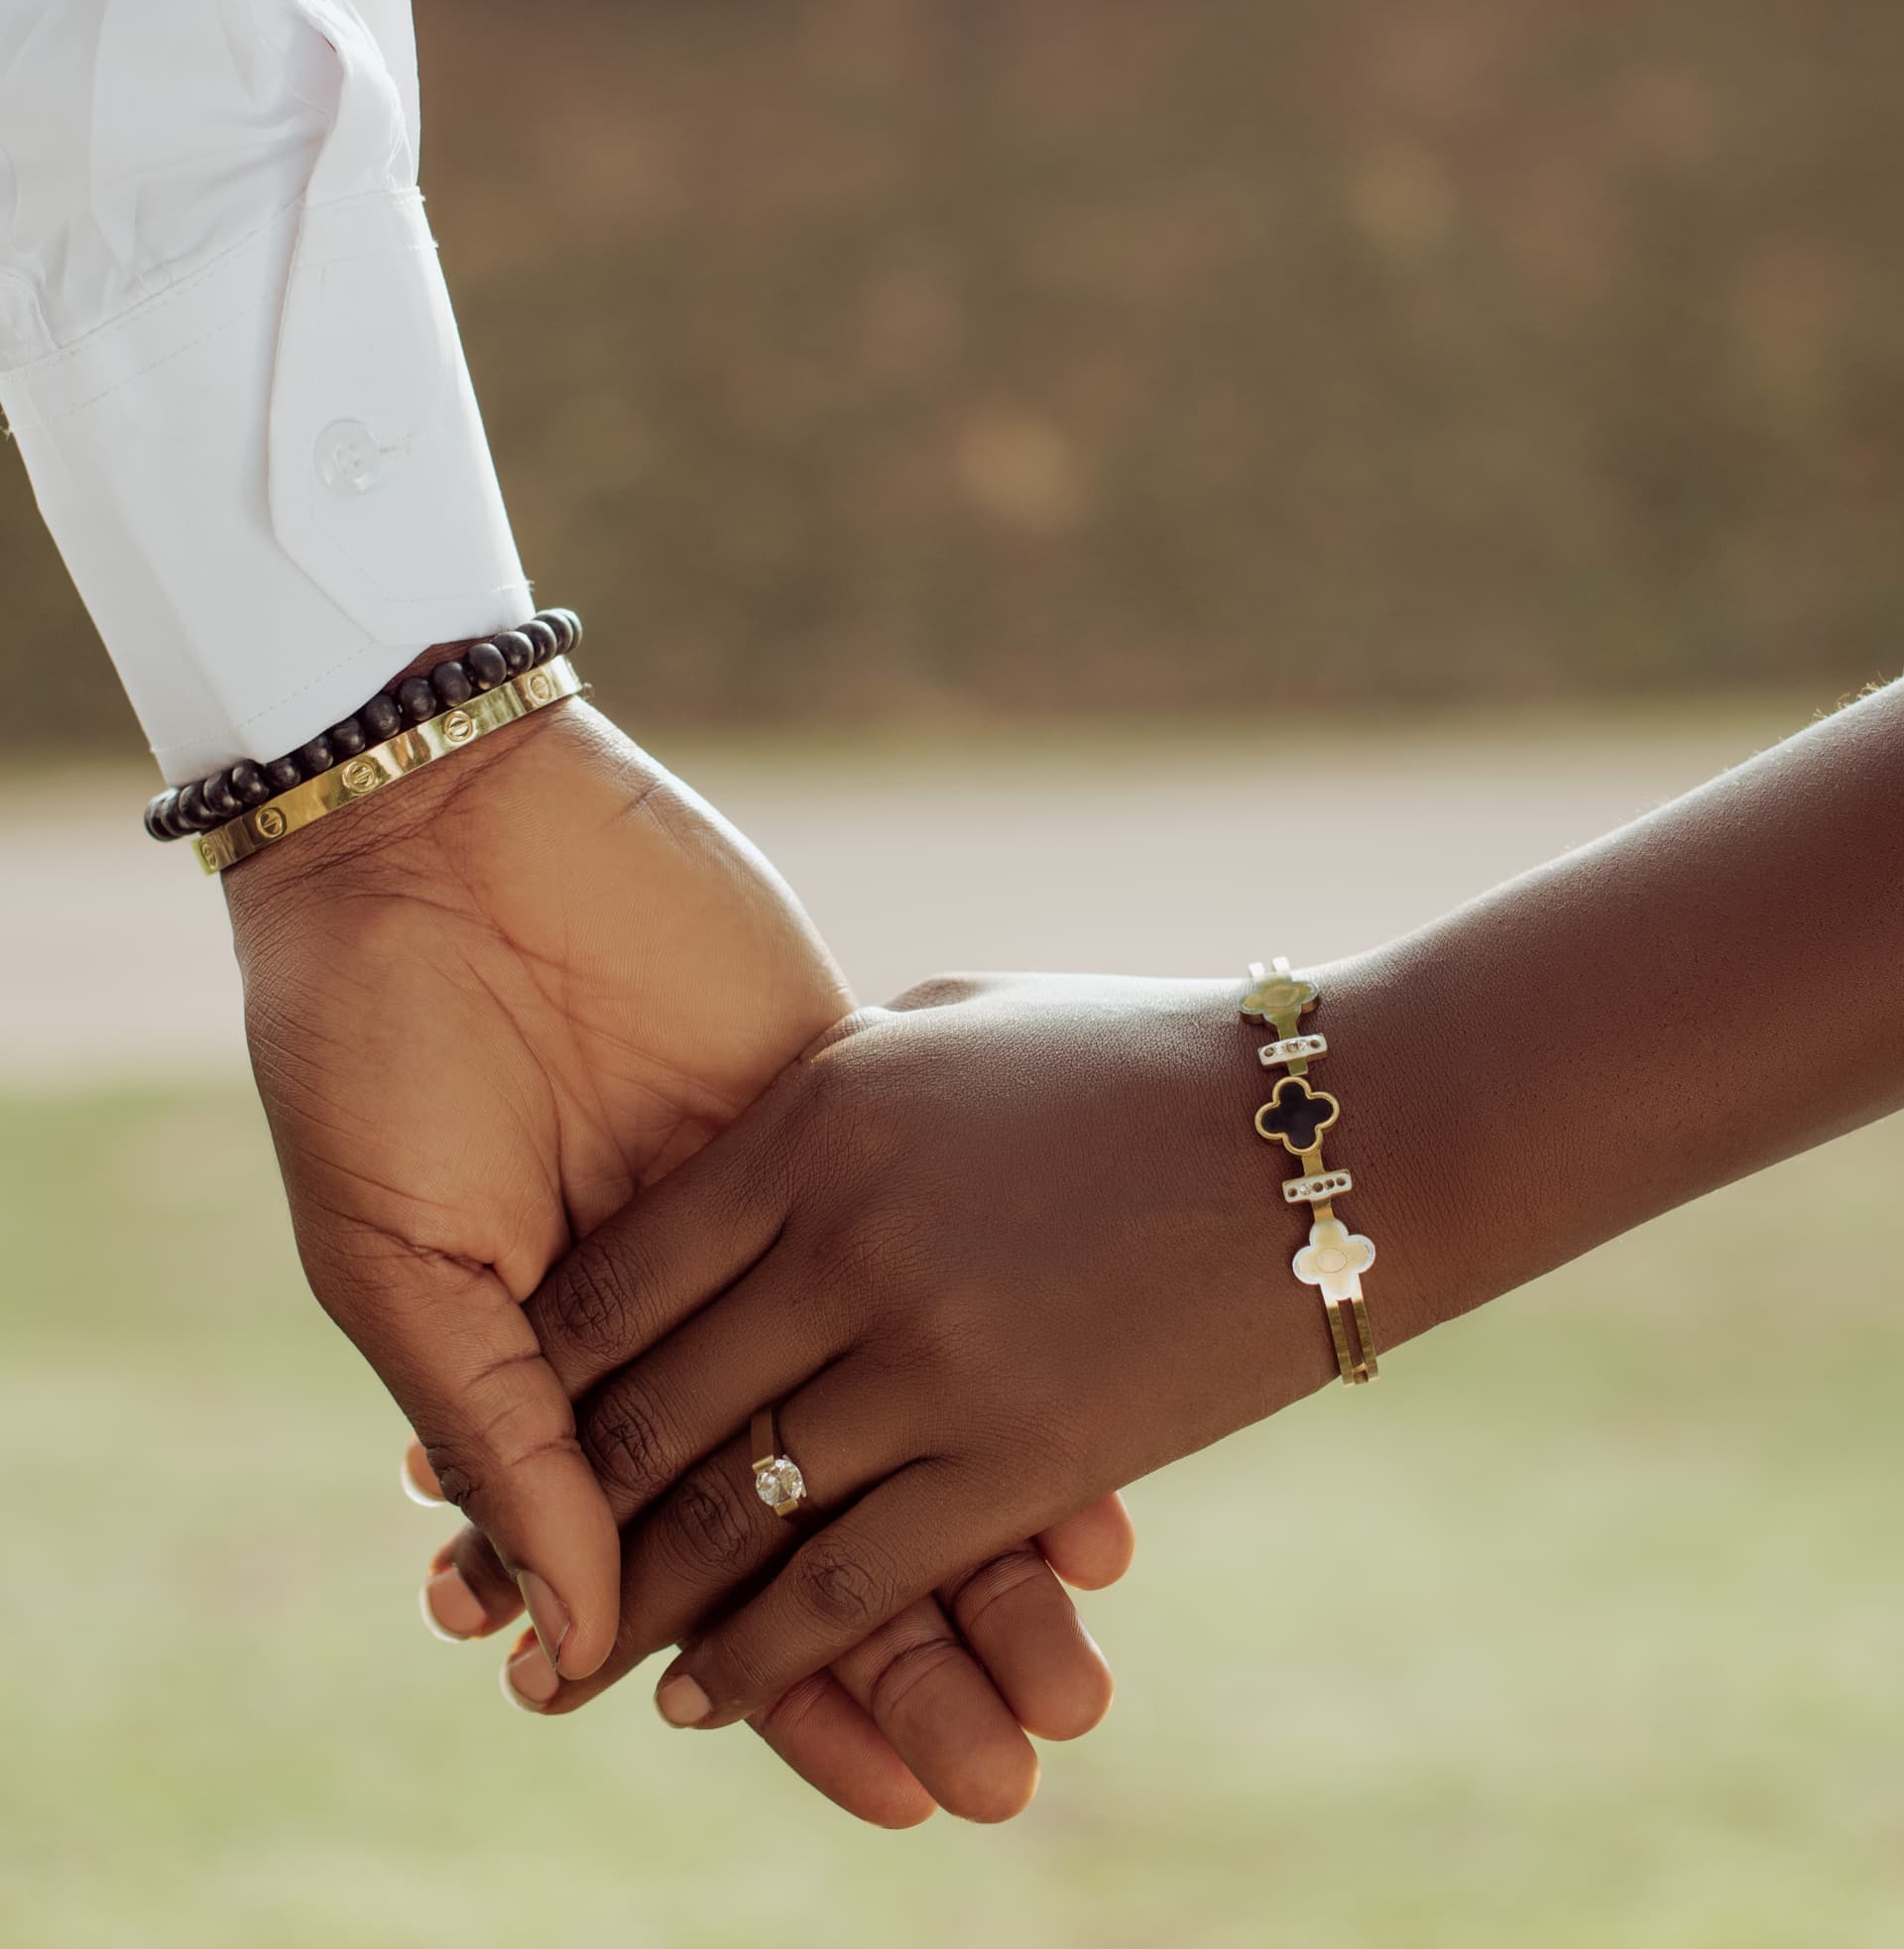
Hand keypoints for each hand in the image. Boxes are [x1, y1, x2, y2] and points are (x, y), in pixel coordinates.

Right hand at [228, 700, 1128, 1819]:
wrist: (434, 828)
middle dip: (910, 1645)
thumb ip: (504, 1438)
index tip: (892, 1785)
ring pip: (902, 1409)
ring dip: (981, 1549)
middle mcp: (699, 1302)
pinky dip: (1013, 1379)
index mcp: (576, 1357)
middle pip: (825, 1507)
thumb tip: (580, 1639)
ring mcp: (782, 1207)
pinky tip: (1089, 1497)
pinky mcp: (841, 1098)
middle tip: (1003, 1766)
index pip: (699, 1554)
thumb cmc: (368, 1051)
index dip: (780, 1674)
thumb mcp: (407, 1260)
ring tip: (1065, 1676)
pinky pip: (946, 1258)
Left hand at [509, 971, 1364, 1732]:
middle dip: (550, 1518)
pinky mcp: (1024, 1456)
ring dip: (637, 1611)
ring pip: (734, 1516)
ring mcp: (933, 1354)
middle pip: (645, 1411)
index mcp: (811, 1121)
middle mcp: (844, 1242)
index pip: (610, 1278)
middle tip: (475, 1594)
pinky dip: (766, 1656)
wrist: (1328, 1132)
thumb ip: (819, 1093)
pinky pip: (854, 1582)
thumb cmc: (1130, 1058)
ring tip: (574, 1671)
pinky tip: (704, 1697)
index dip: (523, 1376)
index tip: (471, 1441)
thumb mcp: (944, 1032)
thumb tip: (727, 1156)